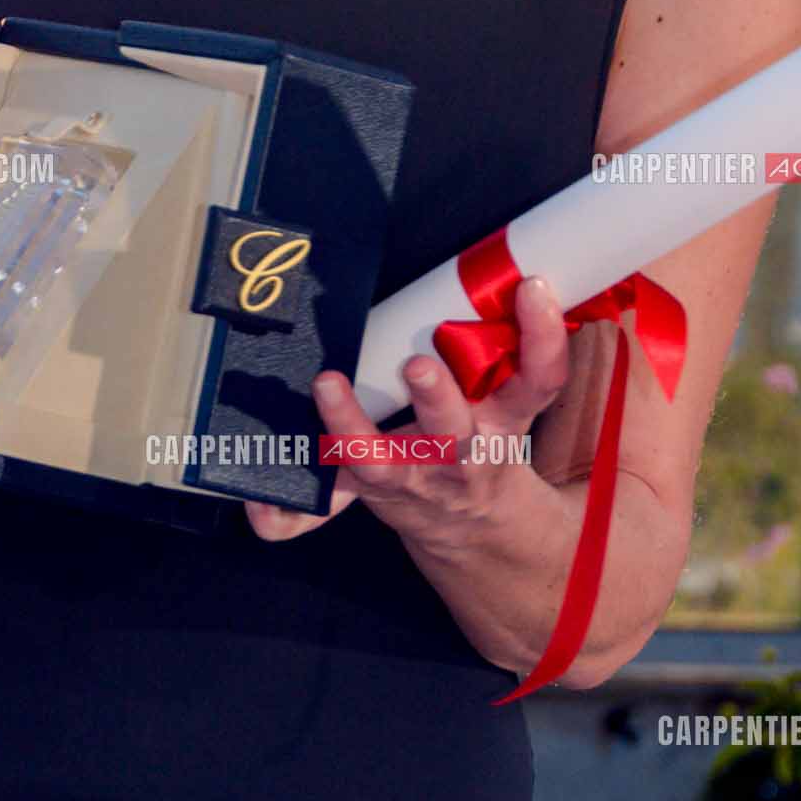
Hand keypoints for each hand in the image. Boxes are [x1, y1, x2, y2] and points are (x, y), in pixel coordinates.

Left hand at [245, 274, 569, 544]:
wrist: (477, 526)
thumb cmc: (484, 439)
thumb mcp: (514, 398)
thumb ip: (517, 343)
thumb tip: (525, 273)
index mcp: (504, 419)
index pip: (540, 379)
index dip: (542, 336)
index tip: (532, 287)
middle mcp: (460, 452)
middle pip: (454, 432)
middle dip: (437, 400)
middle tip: (419, 364)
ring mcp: (409, 479)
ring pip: (379, 463)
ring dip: (351, 427)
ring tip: (327, 384)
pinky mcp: (366, 492)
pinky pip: (323, 512)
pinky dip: (287, 514)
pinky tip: (257, 506)